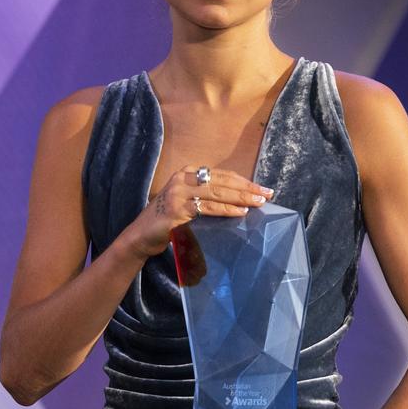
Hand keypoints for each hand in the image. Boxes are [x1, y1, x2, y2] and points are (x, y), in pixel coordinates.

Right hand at [127, 166, 273, 259]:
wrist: (140, 236)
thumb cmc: (168, 220)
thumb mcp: (187, 202)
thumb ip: (206, 197)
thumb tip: (239, 200)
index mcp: (186, 173)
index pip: (221, 174)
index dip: (243, 180)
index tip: (261, 188)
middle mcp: (182, 178)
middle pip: (222, 181)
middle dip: (247, 188)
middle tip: (266, 194)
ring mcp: (178, 193)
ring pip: (217, 193)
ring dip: (241, 198)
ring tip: (258, 203)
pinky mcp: (177, 210)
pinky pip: (207, 208)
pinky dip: (226, 210)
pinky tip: (240, 212)